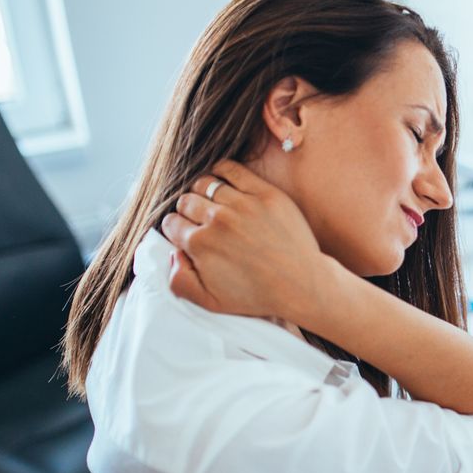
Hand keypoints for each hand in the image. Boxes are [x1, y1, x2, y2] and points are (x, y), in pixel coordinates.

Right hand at [161, 160, 329, 321]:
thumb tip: (173, 254)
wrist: (301, 284)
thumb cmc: (257, 295)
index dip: (176, 229)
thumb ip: (180, 281)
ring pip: (205, 183)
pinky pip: (232, 169)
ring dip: (202, 191)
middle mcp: (218, 220)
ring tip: (211, 202)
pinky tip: (221, 180)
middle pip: (185, 201)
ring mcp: (243, 205)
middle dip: (187, 210)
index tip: (186, 232)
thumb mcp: (210, 302)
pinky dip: (221, 170)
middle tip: (200, 219)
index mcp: (200, 244)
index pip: (171, 223)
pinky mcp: (265, 194)